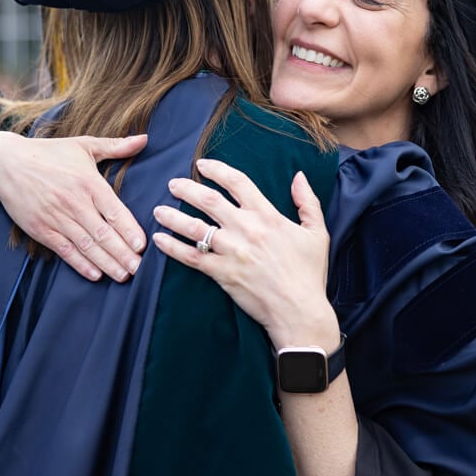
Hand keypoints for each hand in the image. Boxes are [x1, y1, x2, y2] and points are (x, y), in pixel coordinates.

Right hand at [0, 133, 147, 281]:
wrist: (5, 163)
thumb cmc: (49, 153)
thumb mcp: (83, 145)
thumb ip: (115, 146)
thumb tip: (144, 139)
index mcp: (88, 183)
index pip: (114, 210)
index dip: (129, 229)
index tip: (142, 245)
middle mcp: (74, 202)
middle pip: (102, 233)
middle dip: (122, 253)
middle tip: (139, 269)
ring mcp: (56, 218)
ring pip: (86, 245)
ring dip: (106, 263)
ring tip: (123, 276)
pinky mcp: (41, 229)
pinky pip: (64, 250)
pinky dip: (80, 264)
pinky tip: (95, 274)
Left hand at [151, 159, 337, 349]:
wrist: (299, 310)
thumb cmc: (309, 273)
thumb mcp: (317, 232)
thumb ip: (307, 202)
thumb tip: (298, 177)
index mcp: (268, 216)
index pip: (237, 182)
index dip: (217, 170)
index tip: (202, 164)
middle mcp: (246, 229)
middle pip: (209, 200)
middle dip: (187, 188)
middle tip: (173, 184)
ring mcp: (231, 252)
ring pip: (194, 227)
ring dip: (173, 216)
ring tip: (159, 209)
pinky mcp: (222, 274)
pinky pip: (190, 257)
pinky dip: (172, 247)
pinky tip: (159, 239)